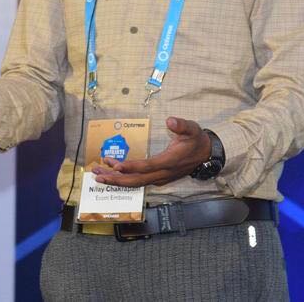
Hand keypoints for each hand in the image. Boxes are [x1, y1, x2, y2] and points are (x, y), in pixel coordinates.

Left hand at [91, 117, 210, 186]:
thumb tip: (170, 120)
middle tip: (97, 175)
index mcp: (170, 161)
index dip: (132, 167)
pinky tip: (112, 173)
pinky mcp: (158, 178)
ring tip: (98, 175)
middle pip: (137, 180)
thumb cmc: (196, 140)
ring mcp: (160, 178)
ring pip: (136, 183)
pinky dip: (124, 179)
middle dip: (116, 179)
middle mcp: (163, 173)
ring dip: (116, 180)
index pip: (148, 166)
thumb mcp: (192, 129)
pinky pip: (138, 181)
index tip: (116, 165)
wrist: (205, 155)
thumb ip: (181, 125)